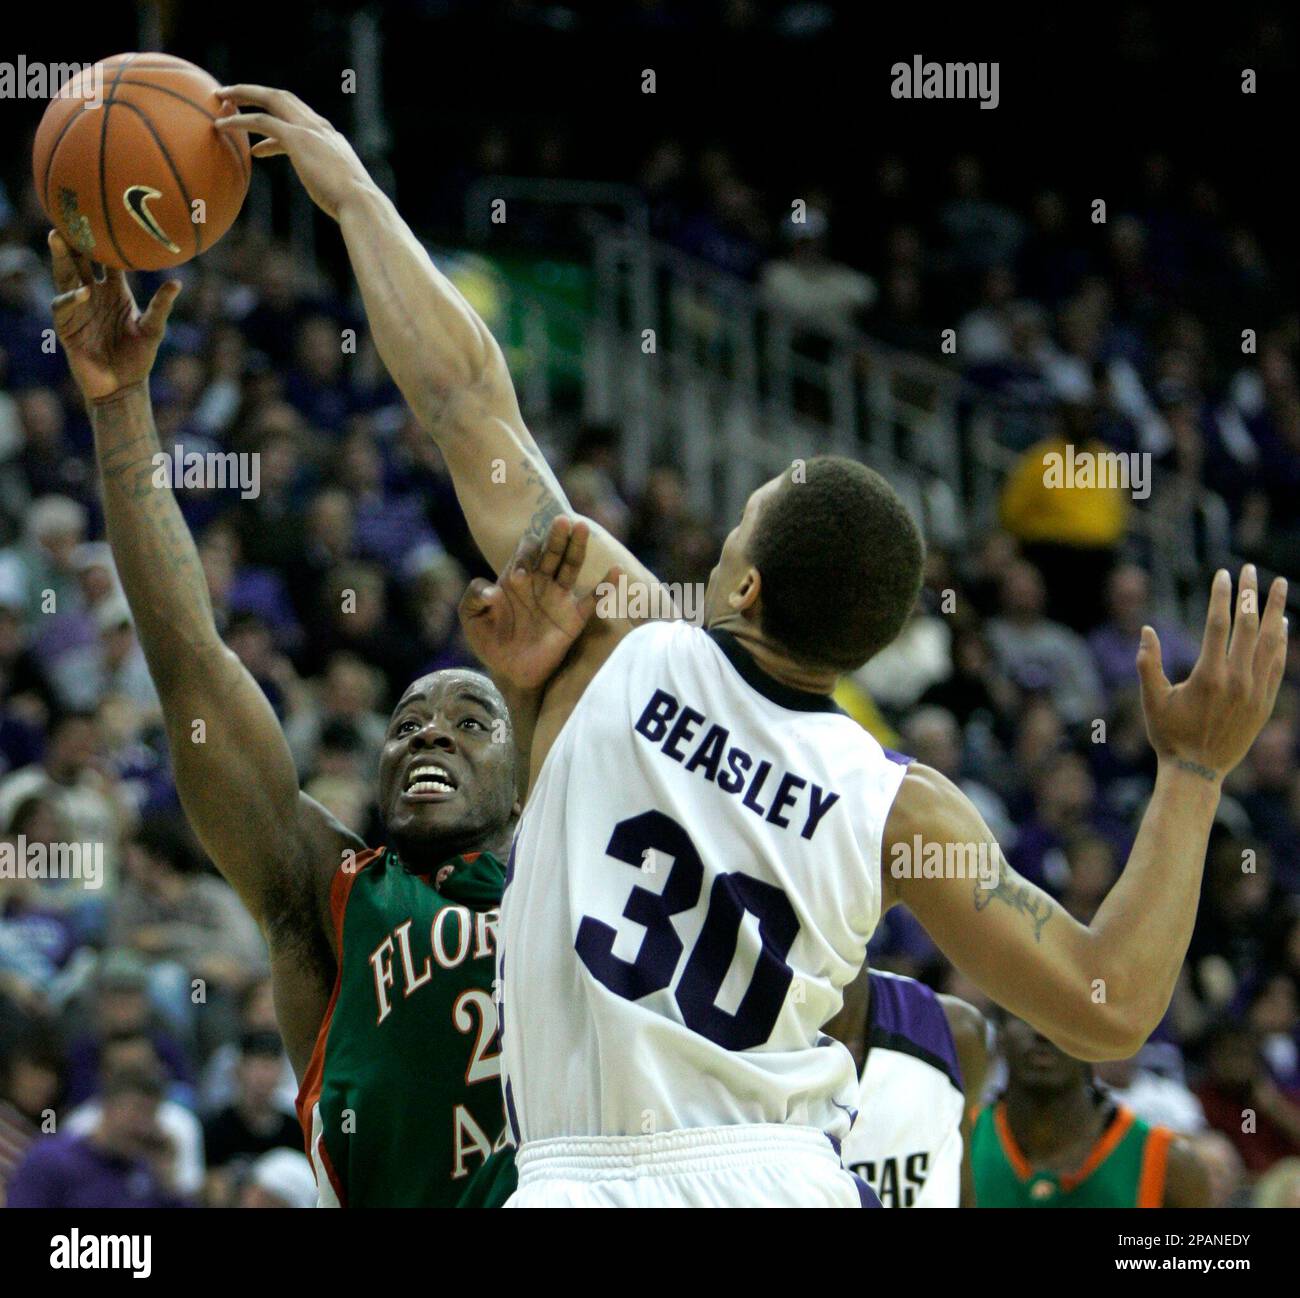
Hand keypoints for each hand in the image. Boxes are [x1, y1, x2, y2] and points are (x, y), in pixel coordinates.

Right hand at [48, 231, 179, 401]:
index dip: (102, 241)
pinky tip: (82, 291)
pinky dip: (71, 298)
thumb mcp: (153, 330)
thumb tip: (178, 283)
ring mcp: (78, 309)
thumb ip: (161, 307)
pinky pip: (63, 306)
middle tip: (70, 217)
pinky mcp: (67, 327)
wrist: (123, 387)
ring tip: (58, 238)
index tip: (101, 218)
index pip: (105, 261)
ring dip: (61, 258)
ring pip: (65, 276)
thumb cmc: (139, 358)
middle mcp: (93, 295)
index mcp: (114, 292)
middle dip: (73, 241)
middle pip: (79, 261)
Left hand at [215, 85, 371, 221]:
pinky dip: (239, 120)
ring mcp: (309, 129)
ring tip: (219, 100)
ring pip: (270, 99)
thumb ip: (331, 186)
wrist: (361, 204)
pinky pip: (261, 121)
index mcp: (331, 138)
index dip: (278, 116)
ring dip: (242, 95)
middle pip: (282, 97)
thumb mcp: (341, 191)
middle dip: (256, 92)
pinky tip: (221, 126)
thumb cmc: (354, 207)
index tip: (259, 124)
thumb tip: (334, 201)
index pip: (300, 117)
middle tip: (231, 95)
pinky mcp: (297, 138)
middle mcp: (320, 127)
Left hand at [459, 516, 617, 689]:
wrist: (511, 671)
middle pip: (551, 552)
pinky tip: (615, 571)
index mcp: (516, 578)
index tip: (519, 577)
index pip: (524, 554)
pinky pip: (593, 599)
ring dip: (577, 548)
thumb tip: (491, 591)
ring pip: (571, 566)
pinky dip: (606, 586)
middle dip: (556, 537)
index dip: (523, 558)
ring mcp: (559, 598)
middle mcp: (540, 582)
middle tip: (562, 520)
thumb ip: (472, 598)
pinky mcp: (574, 617)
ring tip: (582, 528)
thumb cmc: (490, 642)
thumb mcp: (472, 620)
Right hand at [1138, 565, 1287, 781]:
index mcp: (1208, 675)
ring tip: (1280, 584)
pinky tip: (1281, 624)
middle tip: (1250, 569)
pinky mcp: (1264, 702)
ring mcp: (1255, 691)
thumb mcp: (1151, 700)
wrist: (1198, 771)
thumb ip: (1148, 664)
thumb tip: (1146, 630)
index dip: (1221, 596)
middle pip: (1248, 626)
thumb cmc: (1169, 734)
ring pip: (1269, 641)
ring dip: (1275, 610)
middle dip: (1250, 594)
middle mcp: (1237, 680)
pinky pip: (1276, 664)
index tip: (1222, 574)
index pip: (1219, 624)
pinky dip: (1280, 641)